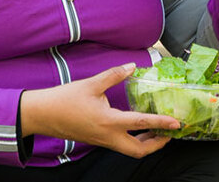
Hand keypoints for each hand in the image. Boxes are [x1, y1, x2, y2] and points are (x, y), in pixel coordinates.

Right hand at [20, 63, 179, 157]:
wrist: (42, 114)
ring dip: (145, 143)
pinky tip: (135, 127)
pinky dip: (132, 139)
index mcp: (108, 121)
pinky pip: (120, 145)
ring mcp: (102, 141)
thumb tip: (132, 66)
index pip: (142, 123)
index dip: (161, 123)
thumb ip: (113, 75)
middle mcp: (108, 136)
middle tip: (169, 133)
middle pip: (139, 150)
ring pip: (130, 150)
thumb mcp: (91, 84)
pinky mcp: (97, 140)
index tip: (176, 123)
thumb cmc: (64, 99)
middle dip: (157, 144)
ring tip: (156, 131)